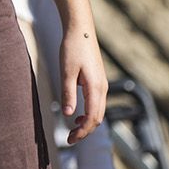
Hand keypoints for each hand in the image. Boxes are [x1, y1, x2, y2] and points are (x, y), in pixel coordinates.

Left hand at [59, 24, 108, 144]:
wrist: (81, 29)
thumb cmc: (72, 48)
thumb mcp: (66, 71)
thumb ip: (68, 94)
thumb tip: (68, 115)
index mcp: (96, 88)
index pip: (92, 118)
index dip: (82, 132)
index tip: (69, 139)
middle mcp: (102, 88)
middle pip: (97, 118)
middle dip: (85, 131)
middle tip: (69, 138)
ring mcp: (102, 84)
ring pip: (98, 111)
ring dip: (87, 122)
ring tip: (72, 128)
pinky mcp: (98, 80)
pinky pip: (97, 103)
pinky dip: (89, 112)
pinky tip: (77, 113)